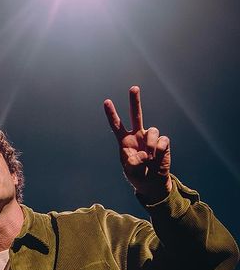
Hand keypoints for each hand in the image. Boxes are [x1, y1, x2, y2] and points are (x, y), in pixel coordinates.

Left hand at [103, 85, 171, 203]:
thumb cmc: (138, 174)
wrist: (152, 182)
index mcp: (125, 141)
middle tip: (133, 88)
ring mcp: (150, 138)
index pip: (117, 125)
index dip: (112, 114)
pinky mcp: (163, 142)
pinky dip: (159, 150)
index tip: (106, 102)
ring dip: (150, 145)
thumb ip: (133, 162)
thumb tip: (144, 153)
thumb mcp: (130, 170)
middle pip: (136, 115)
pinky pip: (162, 140)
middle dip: (135, 101)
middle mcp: (137, 135)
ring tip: (149, 157)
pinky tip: (157, 157)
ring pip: (152, 130)